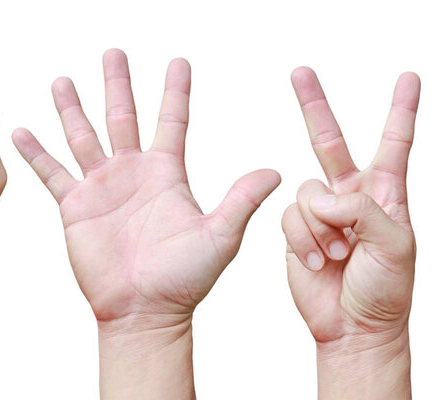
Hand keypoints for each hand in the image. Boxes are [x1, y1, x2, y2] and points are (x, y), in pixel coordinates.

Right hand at [13, 49, 279, 398]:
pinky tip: (22, 131)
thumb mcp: (219, 236)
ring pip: (83, 136)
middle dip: (118, 84)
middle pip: (123, 116)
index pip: (172, 121)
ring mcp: (101, 188)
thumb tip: (276, 171)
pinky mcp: (75, 208)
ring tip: (64, 80)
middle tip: (114, 52)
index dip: (175, 90)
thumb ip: (241, 201)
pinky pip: (52, 173)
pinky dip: (37, 152)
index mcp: (166, 174)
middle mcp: (132, 173)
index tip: (178, 61)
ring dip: (73, 108)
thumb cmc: (184, 280)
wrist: (144, 311)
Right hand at [282, 68, 418, 398]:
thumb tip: (323, 196)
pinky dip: (302, 239)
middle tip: (300, 72)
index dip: (401, 110)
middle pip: (329, 142)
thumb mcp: (395, 246)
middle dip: (314, 105)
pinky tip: (318, 260)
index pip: (395, 143)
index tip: (408, 79)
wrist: (352, 326)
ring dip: (320, 226)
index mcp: (386, 194)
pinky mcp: (296, 230)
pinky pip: (289, 216)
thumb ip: (363, 210)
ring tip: (337, 254)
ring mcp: (320, 212)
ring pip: (305, 190)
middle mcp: (351, 197)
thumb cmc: (385, 290)